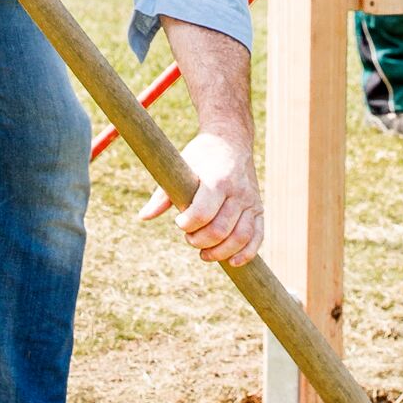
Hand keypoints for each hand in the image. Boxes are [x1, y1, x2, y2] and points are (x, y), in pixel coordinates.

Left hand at [140, 132, 261, 266]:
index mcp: (216, 180)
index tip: (180, 222)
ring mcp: (250, 201)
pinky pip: (258, 236)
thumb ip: (163, 195)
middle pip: (220, 230)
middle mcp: (237, 192)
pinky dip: (246, 253)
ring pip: (241, 237)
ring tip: (204, 253)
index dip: (188, 225)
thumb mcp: (181, 167)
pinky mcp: (258, 209)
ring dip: (221, 252)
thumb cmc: (201, 156)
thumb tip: (144, 216)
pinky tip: (232, 261)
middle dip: (200, 241)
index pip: (203, 213)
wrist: (231, 141)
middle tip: (190, 238)